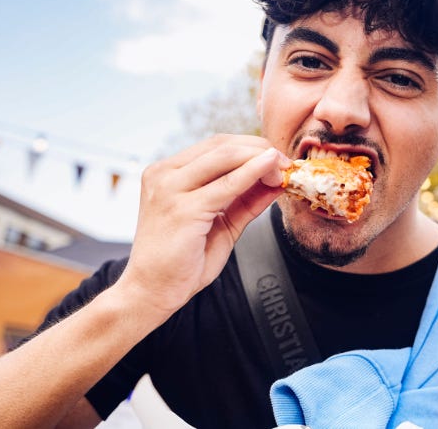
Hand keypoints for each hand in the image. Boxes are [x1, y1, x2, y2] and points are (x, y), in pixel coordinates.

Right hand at [114, 134, 289, 318]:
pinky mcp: (182, 208)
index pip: (216, 146)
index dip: (251, 147)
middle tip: (286, 163)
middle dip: (260, 149)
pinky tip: (271, 172)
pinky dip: (252, 174)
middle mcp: (164, 174)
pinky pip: (226, 185)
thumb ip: (245, 200)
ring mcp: (170, 189)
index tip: (278, 159)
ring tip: (283, 170)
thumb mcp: (221, 223)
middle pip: (221, 145)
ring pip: (225, 156)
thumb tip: (276, 181)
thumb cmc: (181, 261)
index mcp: (168, 173)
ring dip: (260, 159)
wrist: (151, 292)